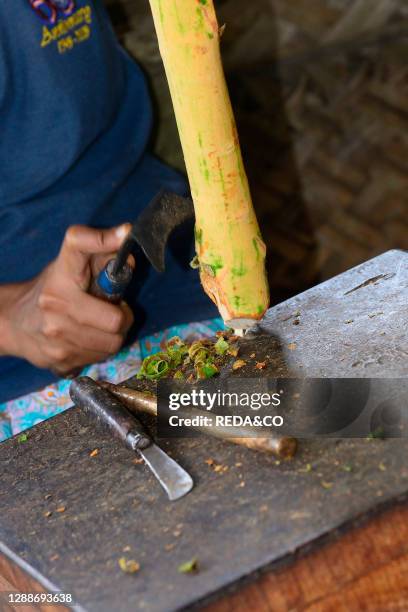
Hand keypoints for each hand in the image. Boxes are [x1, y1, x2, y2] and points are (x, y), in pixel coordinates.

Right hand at [3, 224, 133, 373]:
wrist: (13, 322)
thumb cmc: (52, 289)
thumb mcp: (70, 266)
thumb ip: (100, 252)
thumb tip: (127, 239)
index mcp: (61, 274)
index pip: (80, 244)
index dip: (104, 240)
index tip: (124, 234)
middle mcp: (56, 303)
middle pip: (116, 321)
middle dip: (123, 317)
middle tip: (113, 311)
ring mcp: (56, 336)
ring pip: (111, 344)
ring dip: (112, 336)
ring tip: (99, 326)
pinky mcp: (59, 360)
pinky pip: (99, 359)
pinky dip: (99, 350)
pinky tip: (88, 340)